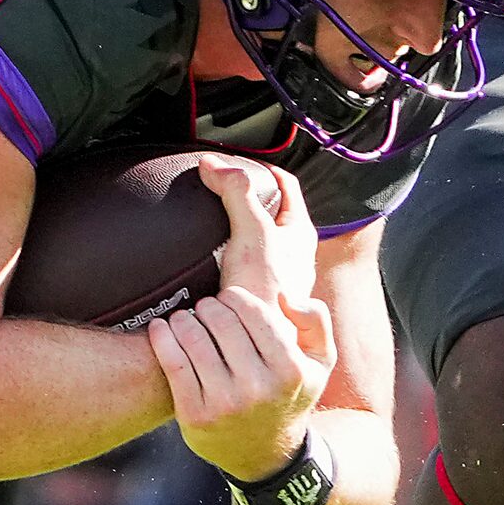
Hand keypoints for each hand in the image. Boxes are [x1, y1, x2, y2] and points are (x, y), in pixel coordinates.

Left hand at [148, 286, 334, 480]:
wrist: (263, 453)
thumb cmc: (288, 395)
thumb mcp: (318, 363)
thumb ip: (315, 322)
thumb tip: (285, 295)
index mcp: (290, 370)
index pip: (254, 314)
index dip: (234, 297)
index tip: (227, 297)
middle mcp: (258, 388)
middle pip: (221, 323)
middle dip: (208, 306)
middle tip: (204, 306)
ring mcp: (224, 403)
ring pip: (193, 339)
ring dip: (183, 319)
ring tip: (184, 317)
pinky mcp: (194, 415)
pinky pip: (172, 363)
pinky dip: (162, 338)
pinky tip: (161, 327)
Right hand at [203, 154, 314, 307]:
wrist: (256, 341)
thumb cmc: (267, 290)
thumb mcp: (253, 232)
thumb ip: (237, 194)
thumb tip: (213, 164)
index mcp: (299, 231)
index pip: (285, 184)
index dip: (262, 168)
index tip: (236, 163)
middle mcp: (290, 250)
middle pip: (268, 209)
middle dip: (243, 195)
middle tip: (216, 186)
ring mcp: (271, 272)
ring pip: (252, 237)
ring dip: (231, 226)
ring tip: (207, 218)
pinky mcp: (251, 291)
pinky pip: (237, 261)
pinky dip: (222, 252)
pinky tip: (204, 256)